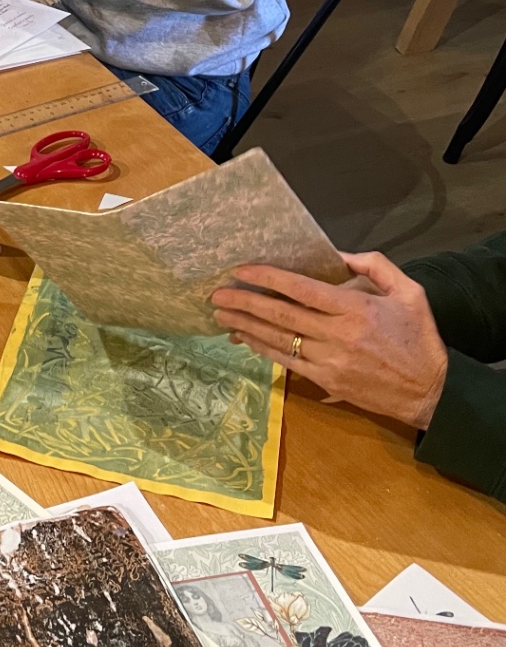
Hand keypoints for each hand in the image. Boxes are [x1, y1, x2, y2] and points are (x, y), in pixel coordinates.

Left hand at [210, 251, 448, 429]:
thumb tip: (339, 254)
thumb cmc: (419, 339)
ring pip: (278, 339)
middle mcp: (337, 335)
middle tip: (217, 294)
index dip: (268, 277)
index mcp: (355, 310)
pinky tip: (245, 339)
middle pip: (280, 314)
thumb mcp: (410, 293)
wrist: (429, 392)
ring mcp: (328, 361)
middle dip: (244, 302)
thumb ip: (376, 267)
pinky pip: (286, 362)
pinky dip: (262, 348)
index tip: (242, 269)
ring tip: (220, 315)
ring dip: (245, 326)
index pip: (301, 288)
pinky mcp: (325, 380)